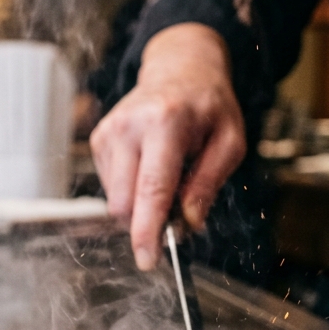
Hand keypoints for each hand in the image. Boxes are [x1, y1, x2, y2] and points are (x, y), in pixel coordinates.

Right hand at [90, 22, 246, 269]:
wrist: (179, 69)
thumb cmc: (209, 107)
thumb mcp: (230, 141)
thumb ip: (208, 183)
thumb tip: (187, 222)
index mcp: (165, 123)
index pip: (151, 189)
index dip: (147, 230)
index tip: (147, 259)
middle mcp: (129, 126)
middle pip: (123, 202)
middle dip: (146, 221)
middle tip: (177, 214)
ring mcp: (109, 132)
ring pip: (114, 199)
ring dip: (140, 204)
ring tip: (168, 177)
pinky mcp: (98, 139)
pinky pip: (110, 186)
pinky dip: (131, 189)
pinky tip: (149, 166)